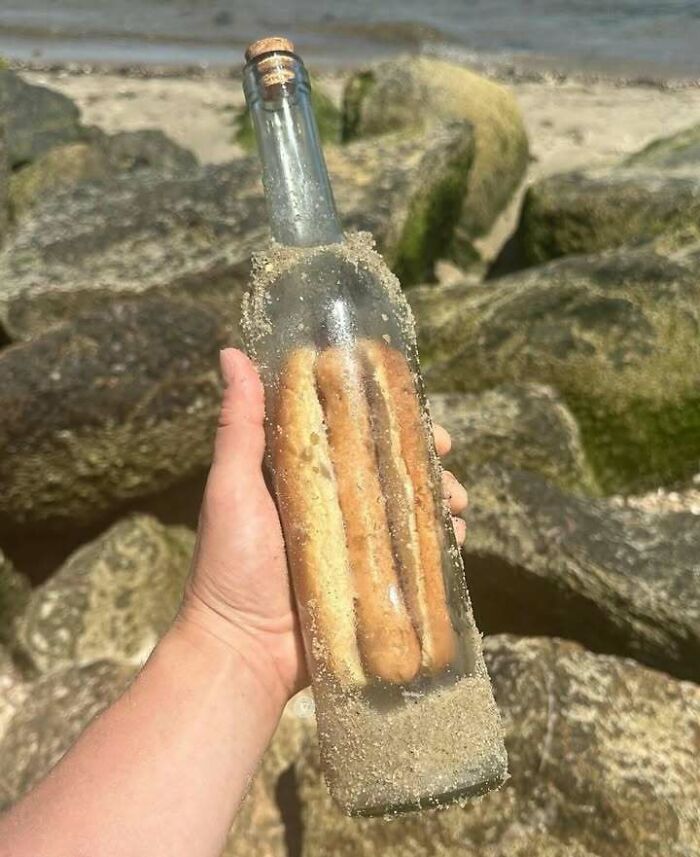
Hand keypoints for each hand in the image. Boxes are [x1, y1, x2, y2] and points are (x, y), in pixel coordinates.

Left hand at [178, 348, 468, 706]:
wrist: (243, 653)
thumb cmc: (230, 566)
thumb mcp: (232, 488)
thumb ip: (240, 426)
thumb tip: (231, 352)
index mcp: (302, 476)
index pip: (352, 431)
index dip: (385, 413)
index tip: (412, 400)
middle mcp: (334, 506)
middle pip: (389, 468)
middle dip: (424, 457)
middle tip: (446, 454)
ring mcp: (357, 547)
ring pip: (409, 510)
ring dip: (441, 498)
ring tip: (459, 502)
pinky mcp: (374, 585)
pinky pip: (415, 558)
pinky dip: (440, 544)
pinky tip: (457, 538)